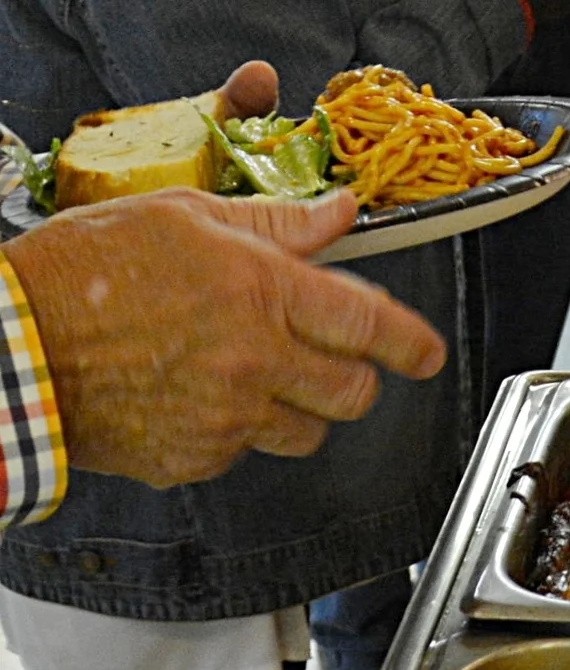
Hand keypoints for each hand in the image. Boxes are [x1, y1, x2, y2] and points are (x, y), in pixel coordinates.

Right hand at [5, 185, 447, 487]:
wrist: (10, 347)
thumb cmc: (85, 269)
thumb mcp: (188, 216)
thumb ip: (277, 221)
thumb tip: (341, 211)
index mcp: (264, 291)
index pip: (370, 324)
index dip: (412, 342)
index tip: (428, 352)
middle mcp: (254, 360)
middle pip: (351, 391)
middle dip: (359, 376)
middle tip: (340, 357)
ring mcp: (221, 417)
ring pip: (305, 430)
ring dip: (303, 406)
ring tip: (262, 372)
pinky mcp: (187, 458)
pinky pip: (243, 452)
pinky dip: (240, 430)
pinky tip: (205, 394)